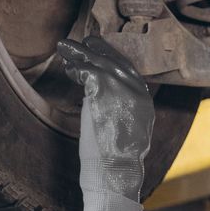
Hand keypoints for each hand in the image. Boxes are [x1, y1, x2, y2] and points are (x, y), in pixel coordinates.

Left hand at [55, 36, 153, 210]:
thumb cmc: (116, 159)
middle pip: (115, 62)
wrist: (116, 169)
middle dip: (98, 50)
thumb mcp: (130, 131)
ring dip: (80, 53)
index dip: (112, 60)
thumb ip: (123, 112)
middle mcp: (137, 92)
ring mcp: (121, 89)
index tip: (100, 53)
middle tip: (84, 41)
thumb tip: (108, 102)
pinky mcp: (103, 90)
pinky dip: (76, 68)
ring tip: (65, 47)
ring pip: (99, 62)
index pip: (130, 72)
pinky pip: (86, 71)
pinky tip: (68, 68)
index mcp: (144, 102)